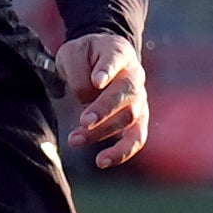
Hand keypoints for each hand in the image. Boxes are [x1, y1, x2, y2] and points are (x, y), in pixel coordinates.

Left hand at [57, 33, 149, 169]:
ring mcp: (139, 98)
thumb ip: (79, 72)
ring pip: (128, 117)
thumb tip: (88, 96)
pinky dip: (122, 152)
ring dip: (101, 131)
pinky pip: (137, 138)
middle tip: (84, 121)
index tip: (96, 81)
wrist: (102, 60)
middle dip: (105, 109)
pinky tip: (102, 161)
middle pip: (126, 92)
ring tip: (74, 139)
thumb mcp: (73, 53)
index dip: (108, 70)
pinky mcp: (138, 119)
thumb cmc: (86, 56)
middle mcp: (134, 75)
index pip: (115, 59)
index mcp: (118, 52)